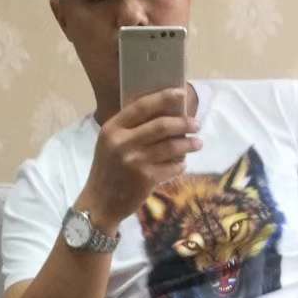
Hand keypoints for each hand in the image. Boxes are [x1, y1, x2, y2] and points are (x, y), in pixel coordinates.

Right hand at [82, 87, 201, 227]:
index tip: (181, 93)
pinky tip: (181, 163)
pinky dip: (180, 164)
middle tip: (196, 124)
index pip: (141, 106)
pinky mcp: (146, 179)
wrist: (99, 203)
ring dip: (189, 143)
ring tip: (197, 143)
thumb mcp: (110, 143)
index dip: (163, 98)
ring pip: (171, 146)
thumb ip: (130, 128)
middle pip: (162, 125)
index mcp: (112, 129)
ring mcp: (135, 161)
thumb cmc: (108, 170)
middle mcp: (122, 143)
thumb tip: (166, 113)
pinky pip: (172, 167)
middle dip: (184, 123)